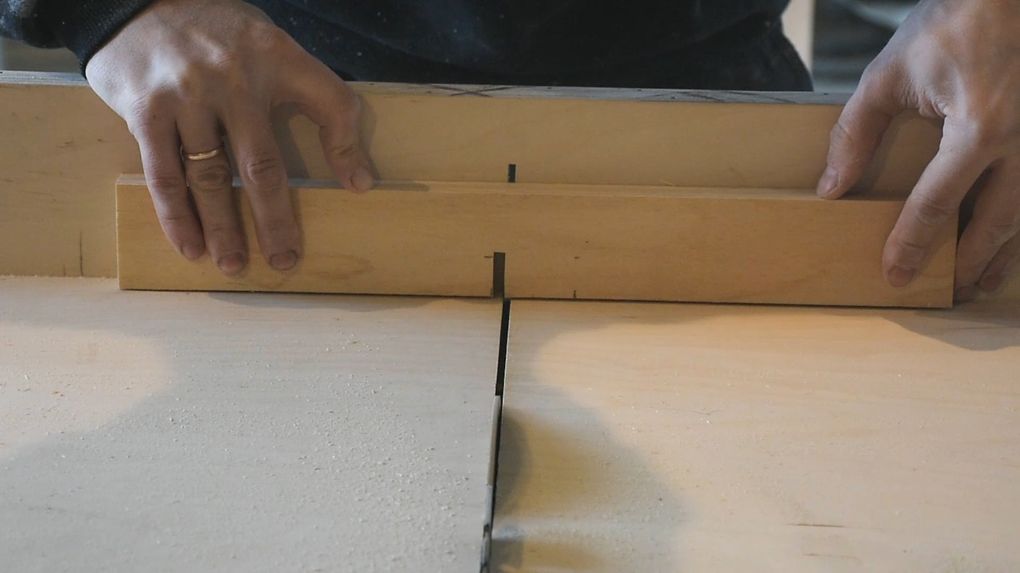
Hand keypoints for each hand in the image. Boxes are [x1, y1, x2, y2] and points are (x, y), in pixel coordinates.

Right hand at [86, 0, 373, 274]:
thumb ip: (323, 103)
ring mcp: (187, 96)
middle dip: (274, 219)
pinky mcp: (146, 111)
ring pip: (210, 176)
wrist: (141, 0)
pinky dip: (176, 214)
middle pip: (261, 164)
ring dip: (222, 227)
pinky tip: (189, 244)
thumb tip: (360, 180)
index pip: (330, 105)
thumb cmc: (220, 36)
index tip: (356, 191)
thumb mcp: (278, 50)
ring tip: (232, 264)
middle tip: (284, 261)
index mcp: (278, 61)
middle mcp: (234, 80)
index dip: (346, 148)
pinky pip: (163, 173)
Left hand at [817, 0, 1019, 300]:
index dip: (911, 245)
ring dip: (1000, 253)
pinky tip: (1004, 240)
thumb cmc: (956, 22)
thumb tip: (833, 188)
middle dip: (967, 266)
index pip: (937, 204)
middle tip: (944, 295)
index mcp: (980, 128)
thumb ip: (856, 134)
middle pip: (993, 225)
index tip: (894, 274)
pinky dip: (1018, 223)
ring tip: (977, 283)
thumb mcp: (891, 75)